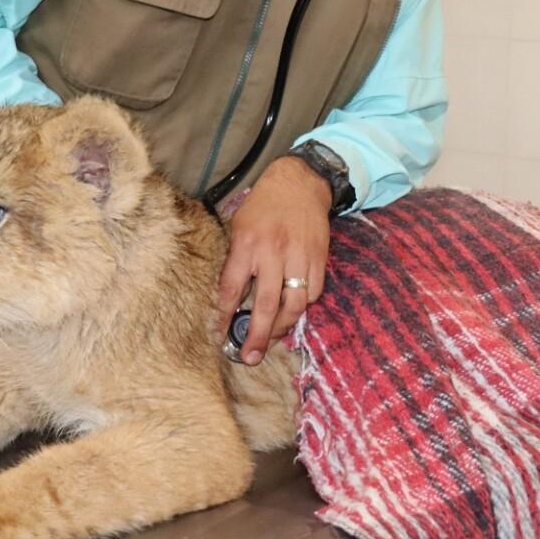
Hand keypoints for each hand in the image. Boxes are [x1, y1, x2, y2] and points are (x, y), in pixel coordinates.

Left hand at [217, 156, 331, 364]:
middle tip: (250, 357)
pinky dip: (303, 305)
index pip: (232, 289)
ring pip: (294, 304)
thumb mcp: (239, 226)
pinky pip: (313, 291)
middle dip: (257, 336)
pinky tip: (293, 310)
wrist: (300, 182)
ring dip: (283, 327)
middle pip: (265, 305)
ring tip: (273, 340)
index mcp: (246, 244)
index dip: (225, 316)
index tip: (220, 336)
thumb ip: (237, 260)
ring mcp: (298, 256)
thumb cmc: (263, 206)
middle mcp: (272, 252)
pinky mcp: (319, 257)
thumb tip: (233, 298)